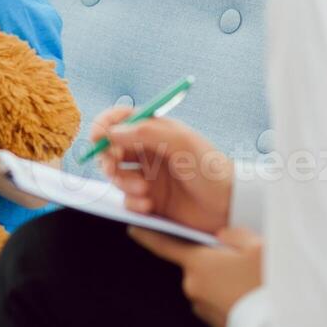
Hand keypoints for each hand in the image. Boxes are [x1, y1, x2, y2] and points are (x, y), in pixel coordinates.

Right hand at [91, 108, 233, 233]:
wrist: (228, 206)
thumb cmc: (210, 168)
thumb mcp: (181, 142)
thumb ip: (145, 132)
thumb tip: (111, 132)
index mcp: (156, 130)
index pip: (120, 119)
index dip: (104, 125)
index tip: (98, 136)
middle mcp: (148, 151)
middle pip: (110, 148)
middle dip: (107, 157)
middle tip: (114, 166)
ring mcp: (147, 175)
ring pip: (116, 175)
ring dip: (122, 182)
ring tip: (144, 190)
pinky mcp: (148, 200)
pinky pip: (126, 199)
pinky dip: (132, 202)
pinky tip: (150, 205)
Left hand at [128, 226, 262, 326]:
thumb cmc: (266, 285)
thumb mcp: (257, 247)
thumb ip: (235, 235)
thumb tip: (223, 237)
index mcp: (198, 265)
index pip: (165, 245)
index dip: (149, 234)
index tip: (134, 228)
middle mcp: (193, 288)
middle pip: (199, 264)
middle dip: (216, 259)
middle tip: (245, 259)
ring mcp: (203, 309)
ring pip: (211, 284)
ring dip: (226, 280)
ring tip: (254, 282)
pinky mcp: (216, 326)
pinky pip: (219, 303)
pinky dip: (231, 298)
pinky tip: (253, 298)